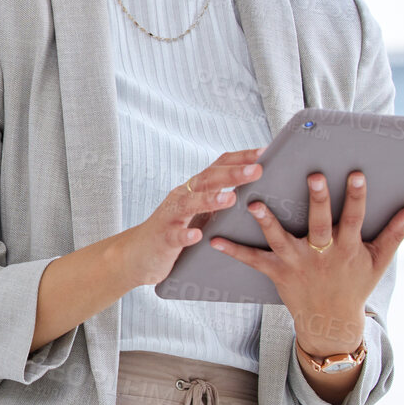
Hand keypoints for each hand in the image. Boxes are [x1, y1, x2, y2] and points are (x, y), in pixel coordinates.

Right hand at [120, 149, 264, 288]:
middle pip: (207, 180)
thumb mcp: (197, 208)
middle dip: (233, 174)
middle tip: (257, 170)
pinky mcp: (163, 238)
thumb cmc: (174, 228)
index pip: (218, 166)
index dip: (240, 158)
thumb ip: (217, 195)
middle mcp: (182, 196)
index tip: (264, 152)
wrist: (138, 252)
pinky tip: (196, 235)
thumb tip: (252, 185)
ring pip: (190, 204)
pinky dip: (185, 235)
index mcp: (194, 188)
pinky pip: (174, 236)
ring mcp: (171, 217)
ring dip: (210, 200)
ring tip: (231, 198)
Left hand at [209, 168, 403, 354]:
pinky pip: (253, 260)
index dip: (356, 197)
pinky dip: (234, 251)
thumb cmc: (355, 284)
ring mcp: (298, 263)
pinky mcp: (277, 273)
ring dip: (267, 222)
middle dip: (318, 201)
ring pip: (281, 240)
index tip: (355, 174)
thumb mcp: (378, 262)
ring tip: (253, 203)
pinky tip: (214, 239)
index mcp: (348, 248)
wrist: (331, 321)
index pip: (355, 218)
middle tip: (313, 175)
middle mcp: (322, 254)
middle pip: (320, 224)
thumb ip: (394, 234)